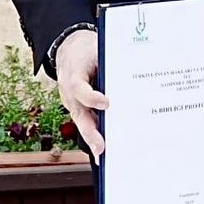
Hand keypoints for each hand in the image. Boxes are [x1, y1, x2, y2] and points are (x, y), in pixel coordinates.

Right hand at [53, 28, 107, 158]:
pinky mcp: (79, 109)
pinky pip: (86, 123)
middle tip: (101, 148)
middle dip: (91, 133)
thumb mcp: (96, 47)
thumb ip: (109, 59)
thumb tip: (134, 65)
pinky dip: (95, 137)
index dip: (92, 97)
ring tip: (104, 156)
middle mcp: (70, 92)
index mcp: (74, 73)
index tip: (106, 103)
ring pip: (83, 124)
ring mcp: (73, 102)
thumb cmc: (86, 49)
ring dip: (93, 140)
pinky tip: (104, 150)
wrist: (69, 48)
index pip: (80, 88)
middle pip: (80, 115)